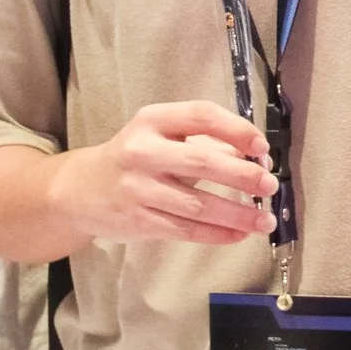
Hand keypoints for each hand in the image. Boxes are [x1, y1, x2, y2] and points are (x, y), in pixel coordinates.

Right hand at [47, 101, 275, 244]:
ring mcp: (139, 189)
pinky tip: (239, 234)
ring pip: (197, 205)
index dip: (237, 129)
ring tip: (265, 220)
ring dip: (237, 214)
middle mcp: (143, 152)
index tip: (262, 146)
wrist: (80, 191)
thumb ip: (204, 141)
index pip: (201, 115)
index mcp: (153, 120)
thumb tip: (255, 157)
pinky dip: (217, 233)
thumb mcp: (161, 136)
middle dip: (242, 175)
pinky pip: (185, 229)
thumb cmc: (134, 158)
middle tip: (270, 185)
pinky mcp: (139, 221)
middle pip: (202, 162)